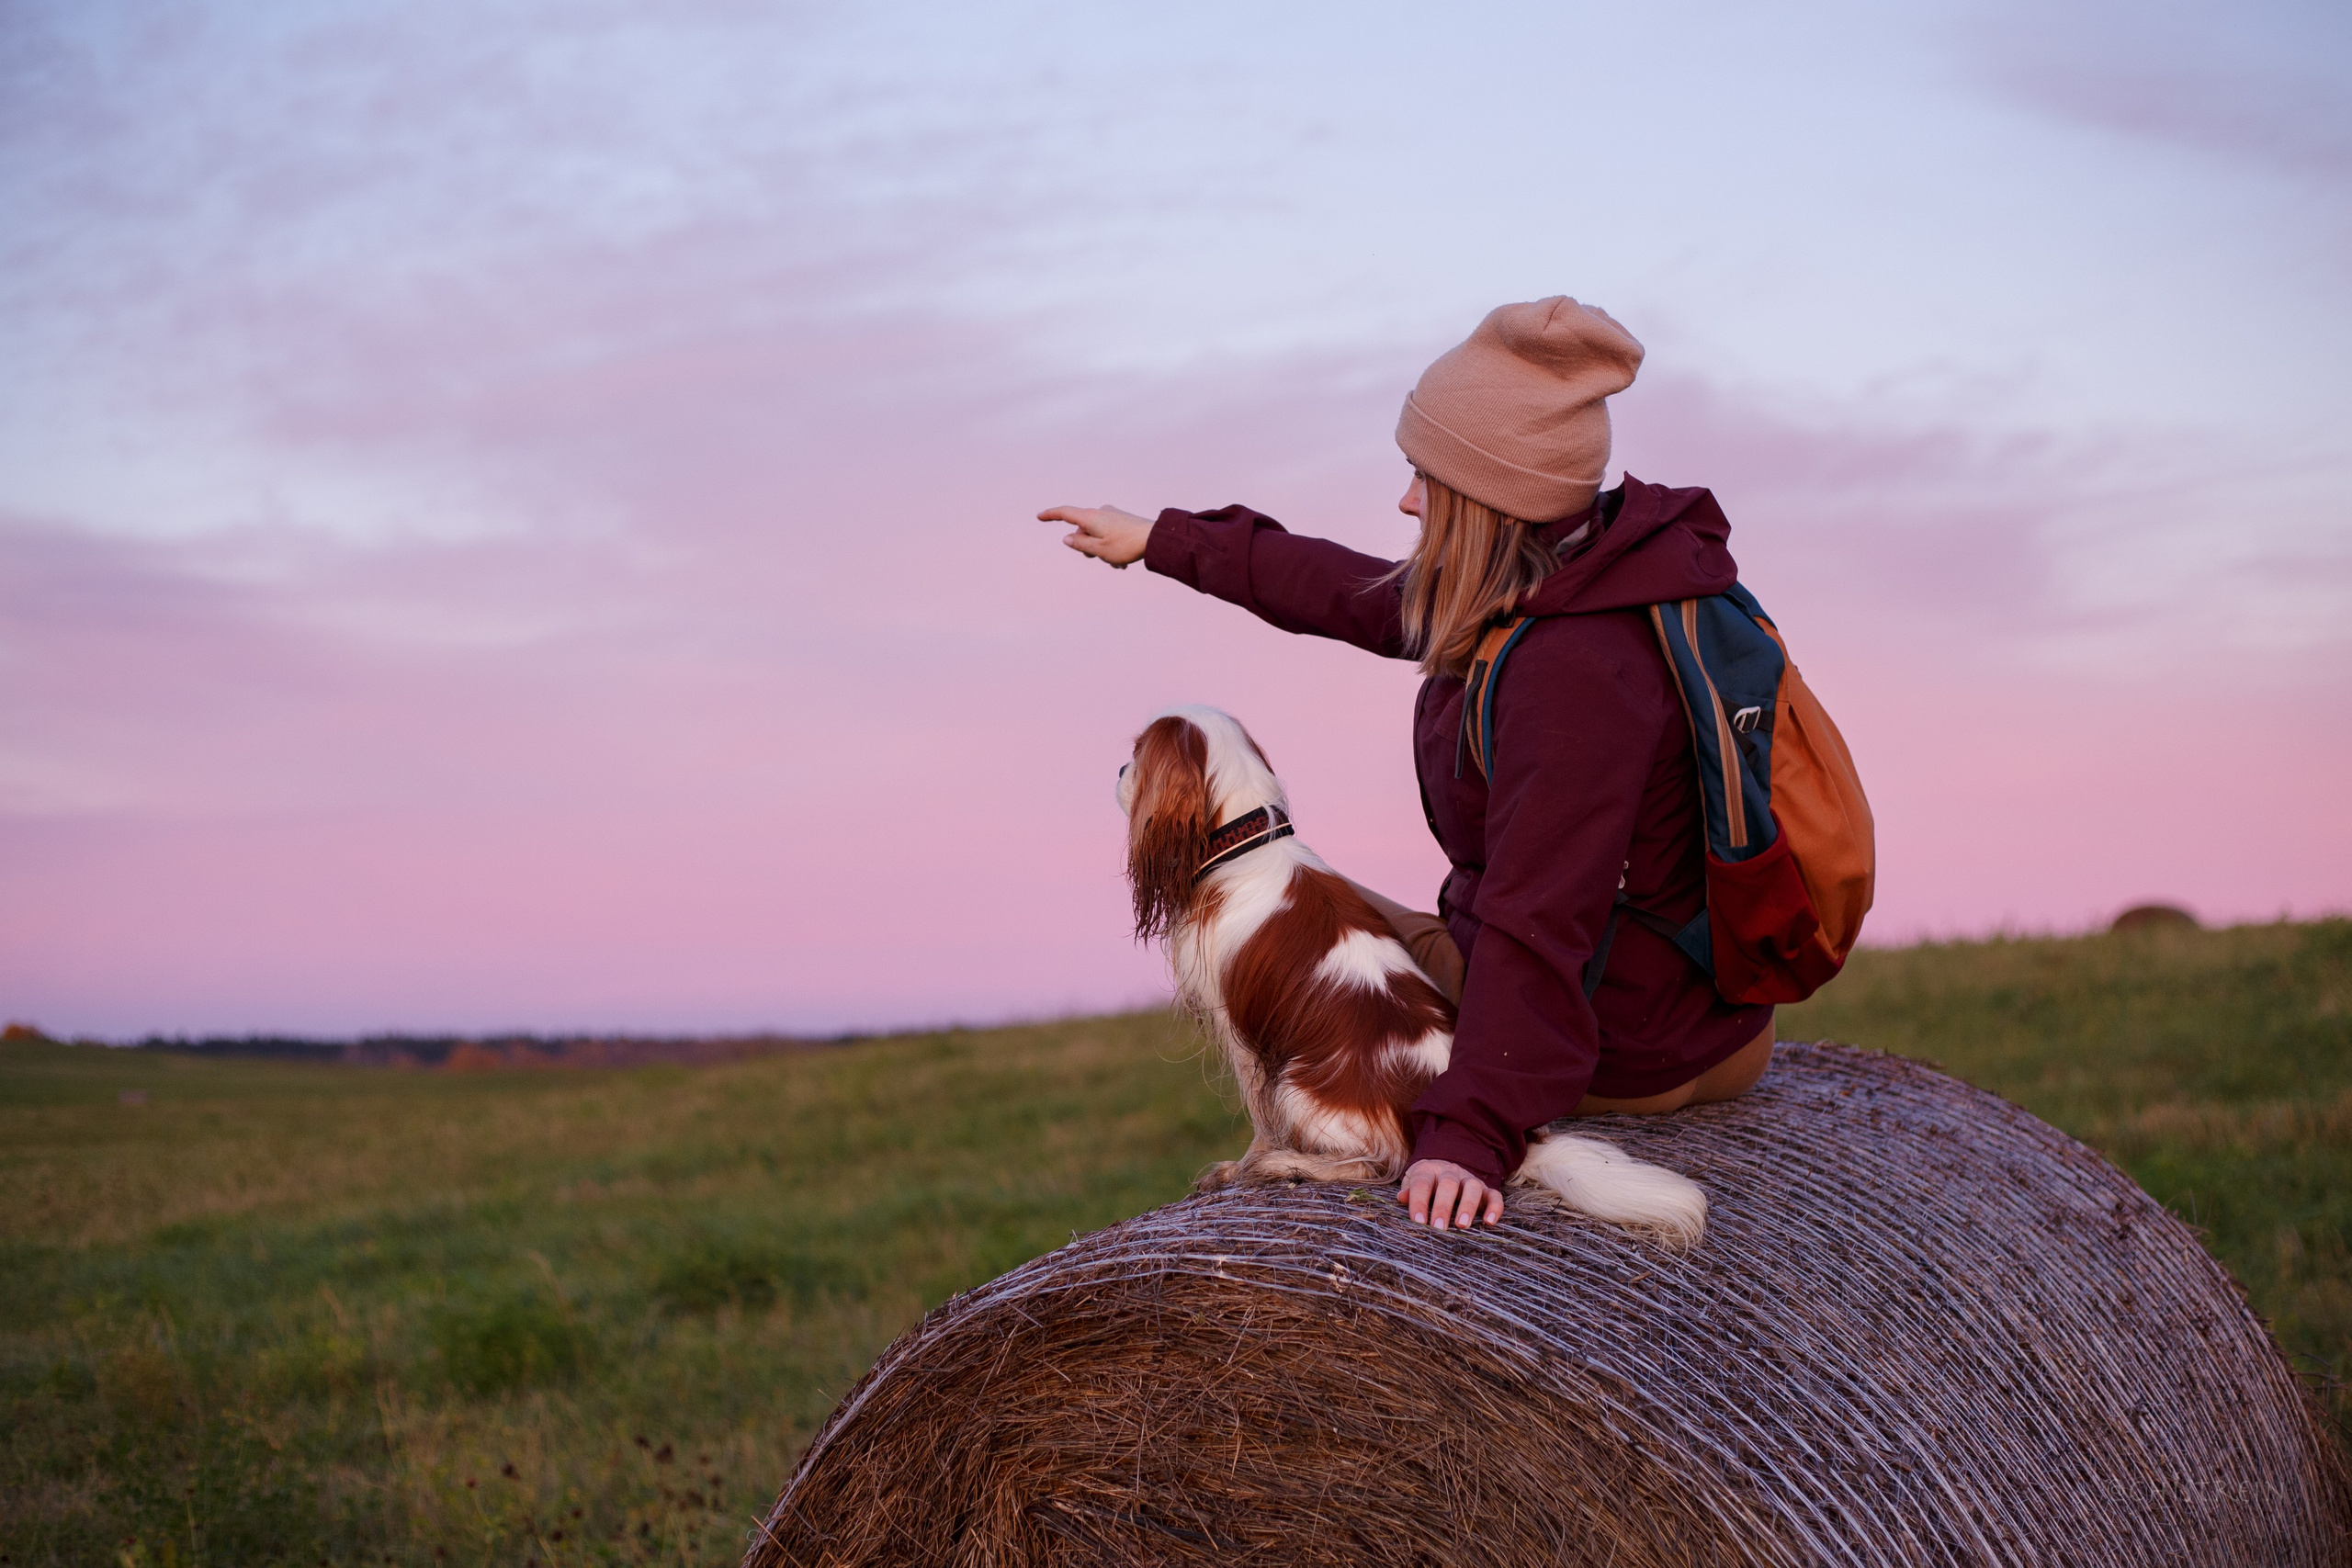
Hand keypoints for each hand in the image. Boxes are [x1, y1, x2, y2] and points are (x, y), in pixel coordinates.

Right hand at [1039, 504, 1153, 568]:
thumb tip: (1067, 538)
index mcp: (1091, 517)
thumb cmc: (1126, 545)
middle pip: (1083, 531)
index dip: (1051, 515)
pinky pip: (1109, 535)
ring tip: (1118, 563)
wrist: (1155, 538)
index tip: (1039, 516)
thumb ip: (1080, 544)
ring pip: (1097, 536)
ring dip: (1103, 551)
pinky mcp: (1122, 520)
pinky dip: (1111, 548)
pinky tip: (1123, 561)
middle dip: (1087, 547)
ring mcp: (1112, 515)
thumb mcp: (1098, 550)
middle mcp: (1100, 512)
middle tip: (1101, 558)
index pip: (1065, 513)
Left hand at [1397, 1158, 1503, 1230]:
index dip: (1418, 1202)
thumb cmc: (1425, 1183)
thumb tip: (1402, 1198)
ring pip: (1472, 1187)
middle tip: (1438, 1227)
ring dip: (1468, 1206)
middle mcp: (1450, 1172)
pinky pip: (1494, 1195)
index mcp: (1428, 1171)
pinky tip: (1490, 1222)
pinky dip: (1495, 1207)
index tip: (1417, 1221)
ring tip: (1462, 1225)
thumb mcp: (1412, 1183)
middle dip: (1443, 1207)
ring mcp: (1469, 1179)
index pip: (1422, 1184)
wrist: (1444, 1166)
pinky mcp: (1485, 1189)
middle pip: (1448, 1184)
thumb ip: (1409, 1191)